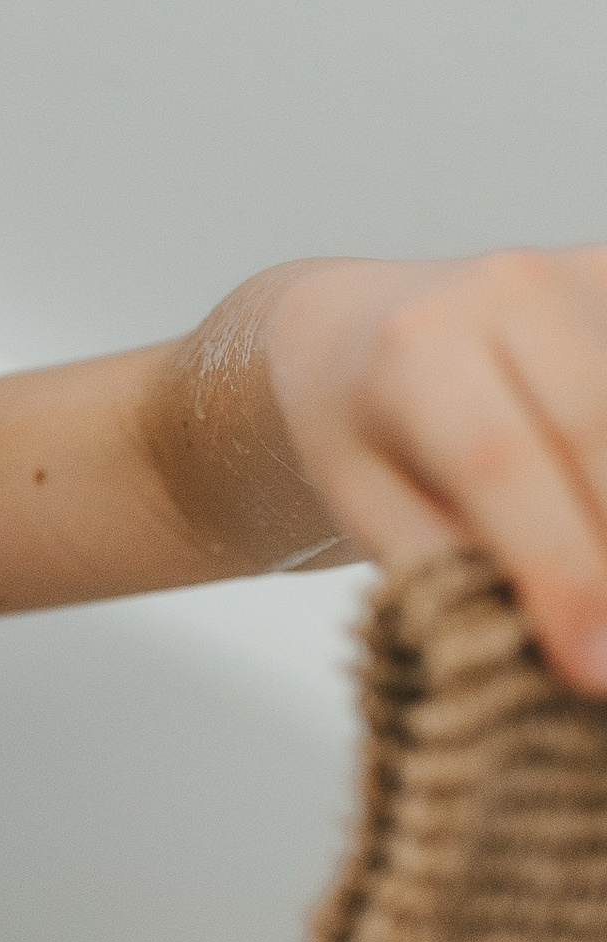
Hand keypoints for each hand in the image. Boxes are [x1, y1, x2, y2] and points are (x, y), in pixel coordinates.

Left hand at [265, 249, 606, 690]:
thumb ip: (448, 566)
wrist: (360, 324)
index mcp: (415, 350)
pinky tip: (598, 508)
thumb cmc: (362, 432)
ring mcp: (582, 273)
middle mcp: (507, 291)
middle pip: (598, 434)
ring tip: (606, 607)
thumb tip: (555, 646)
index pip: (500, 465)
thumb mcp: (369, 506)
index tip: (592, 668)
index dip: (560, 572)